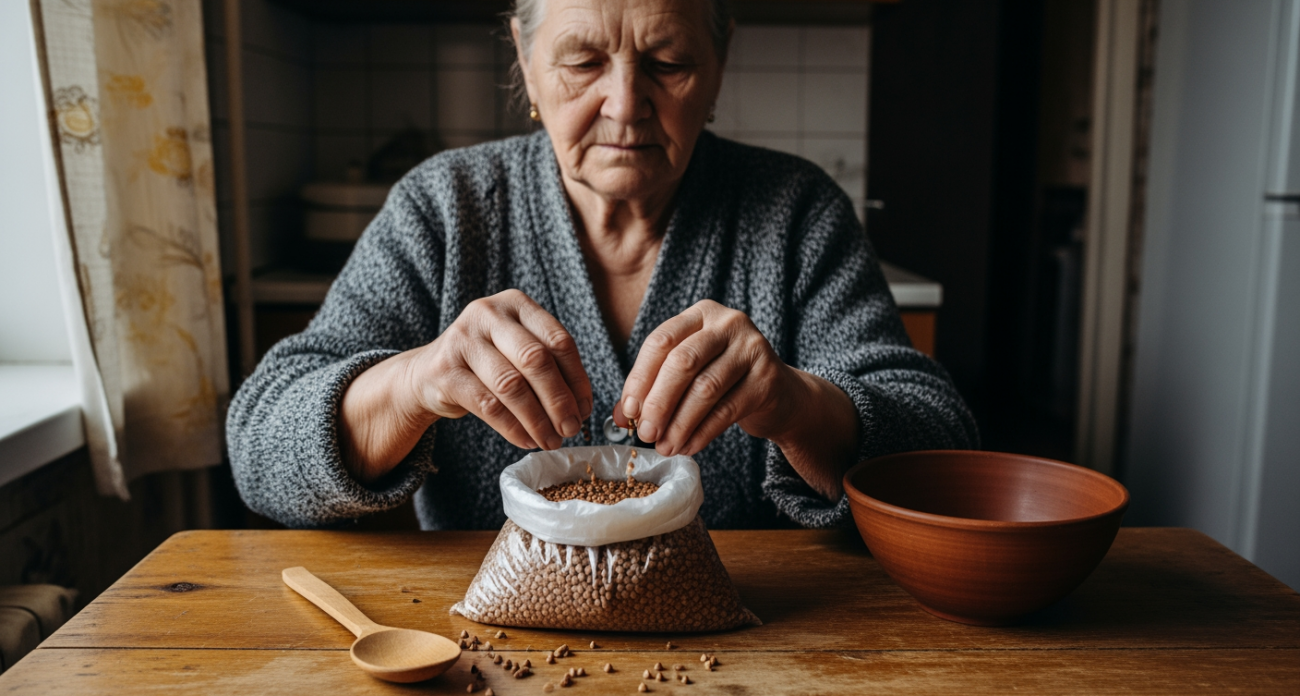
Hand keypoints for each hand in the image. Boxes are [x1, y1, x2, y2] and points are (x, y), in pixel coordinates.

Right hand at [410, 289, 592, 449]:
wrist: (428, 372)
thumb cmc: (486, 363)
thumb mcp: (517, 350)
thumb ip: (548, 367)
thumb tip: (581, 408)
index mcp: (515, 303)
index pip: (558, 340)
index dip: (577, 378)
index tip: (585, 408)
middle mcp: (488, 314)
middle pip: (536, 360)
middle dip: (559, 400)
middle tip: (571, 428)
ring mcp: (463, 339)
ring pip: (512, 385)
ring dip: (537, 419)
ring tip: (551, 440)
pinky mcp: (445, 371)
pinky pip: (488, 405)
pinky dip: (513, 428)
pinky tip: (527, 440)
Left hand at [614, 300, 800, 456]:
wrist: (780, 396)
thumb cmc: (725, 382)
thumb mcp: (690, 375)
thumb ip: (654, 388)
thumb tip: (620, 416)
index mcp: (701, 313)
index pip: (661, 341)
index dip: (640, 378)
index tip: (627, 411)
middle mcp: (728, 323)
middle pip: (682, 362)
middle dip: (658, 402)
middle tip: (645, 434)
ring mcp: (752, 348)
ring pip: (705, 389)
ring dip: (680, 423)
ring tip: (666, 446)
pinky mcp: (767, 379)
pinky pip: (727, 410)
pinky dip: (702, 433)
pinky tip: (688, 446)